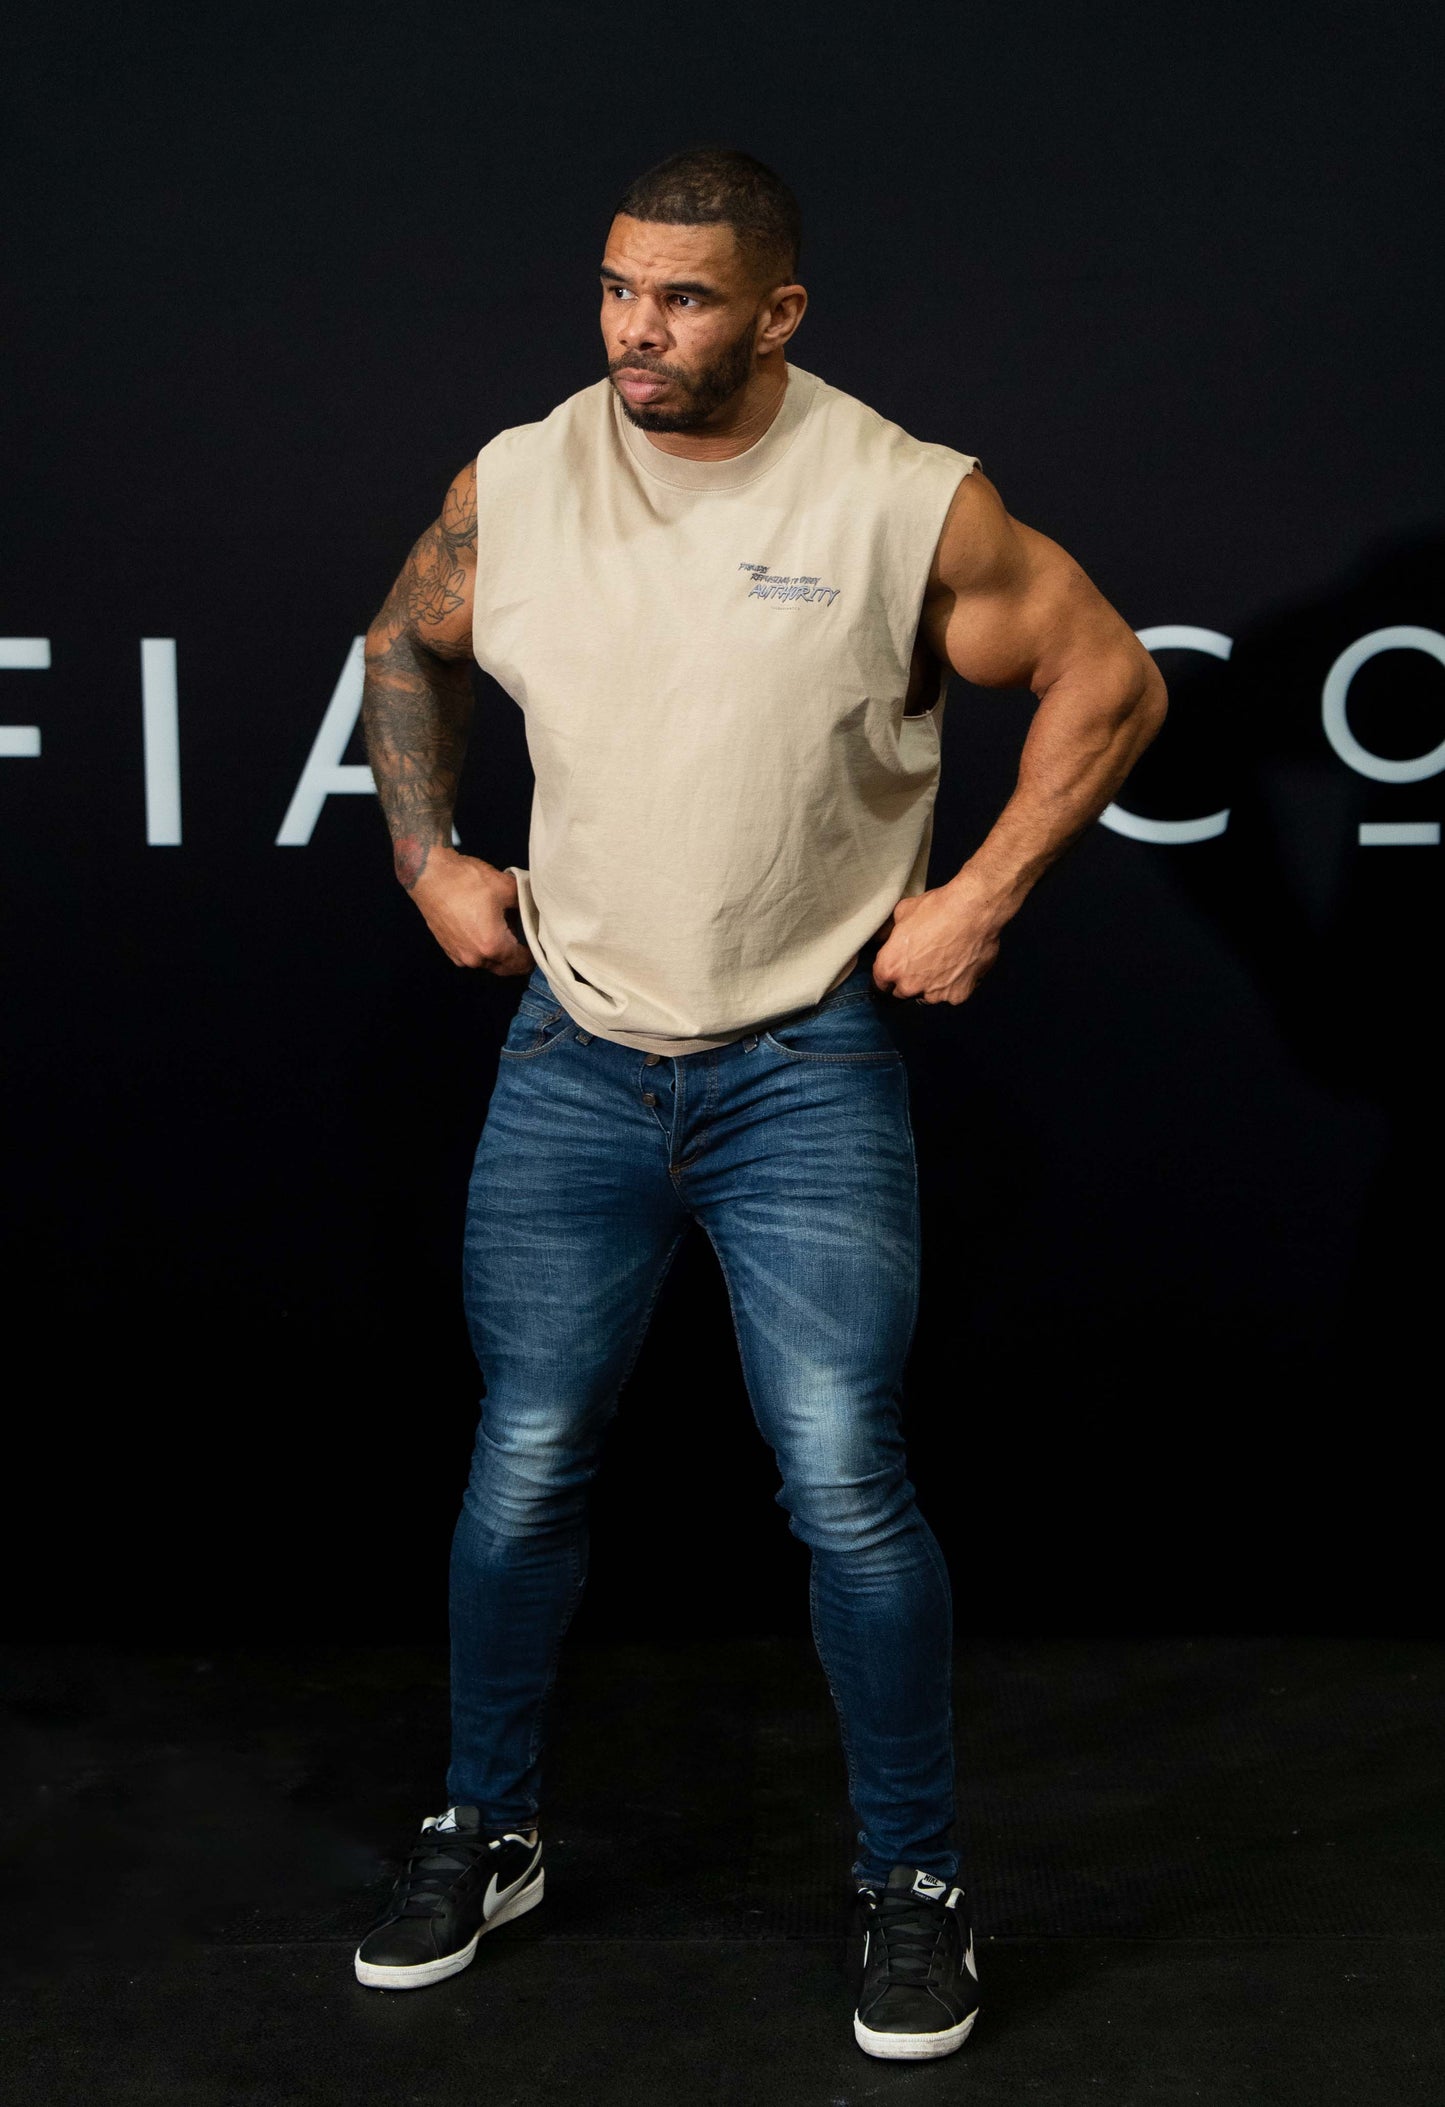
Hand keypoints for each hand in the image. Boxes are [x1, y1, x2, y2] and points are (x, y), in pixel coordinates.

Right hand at [408, 848, 535, 973]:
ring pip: (489, 962)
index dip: (536, 954)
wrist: (428, 874)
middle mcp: (475, 958)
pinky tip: (485, 925)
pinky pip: (473, 955)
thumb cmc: (465, 880)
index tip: (540, 942)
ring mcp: (459, 955)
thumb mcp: (506, 887)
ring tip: (505, 926)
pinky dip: (483, 946)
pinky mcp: (448, 948)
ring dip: (500, 951)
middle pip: (506, 968)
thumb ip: (527, 902)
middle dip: (518, 956)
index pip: (523, 964)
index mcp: (492, 946)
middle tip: (526, 936)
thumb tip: (536, 908)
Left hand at [872, 875, 1007, 1004]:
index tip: (898, 968)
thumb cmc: (938, 909)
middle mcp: (909, 986)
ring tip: (945, 960)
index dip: (890, 975)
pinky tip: (960, 964)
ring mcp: (934, 994)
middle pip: (903, 993)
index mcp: (889, 967)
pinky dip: (956, 984)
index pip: (881, 984)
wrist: (974, 911)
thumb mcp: (901, 913)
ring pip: (928, 996)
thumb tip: (882, 938)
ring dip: (933, 985)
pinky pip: (952, 995)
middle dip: (910, 981)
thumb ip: (888, 933)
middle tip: (924, 961)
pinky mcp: (957, 996)